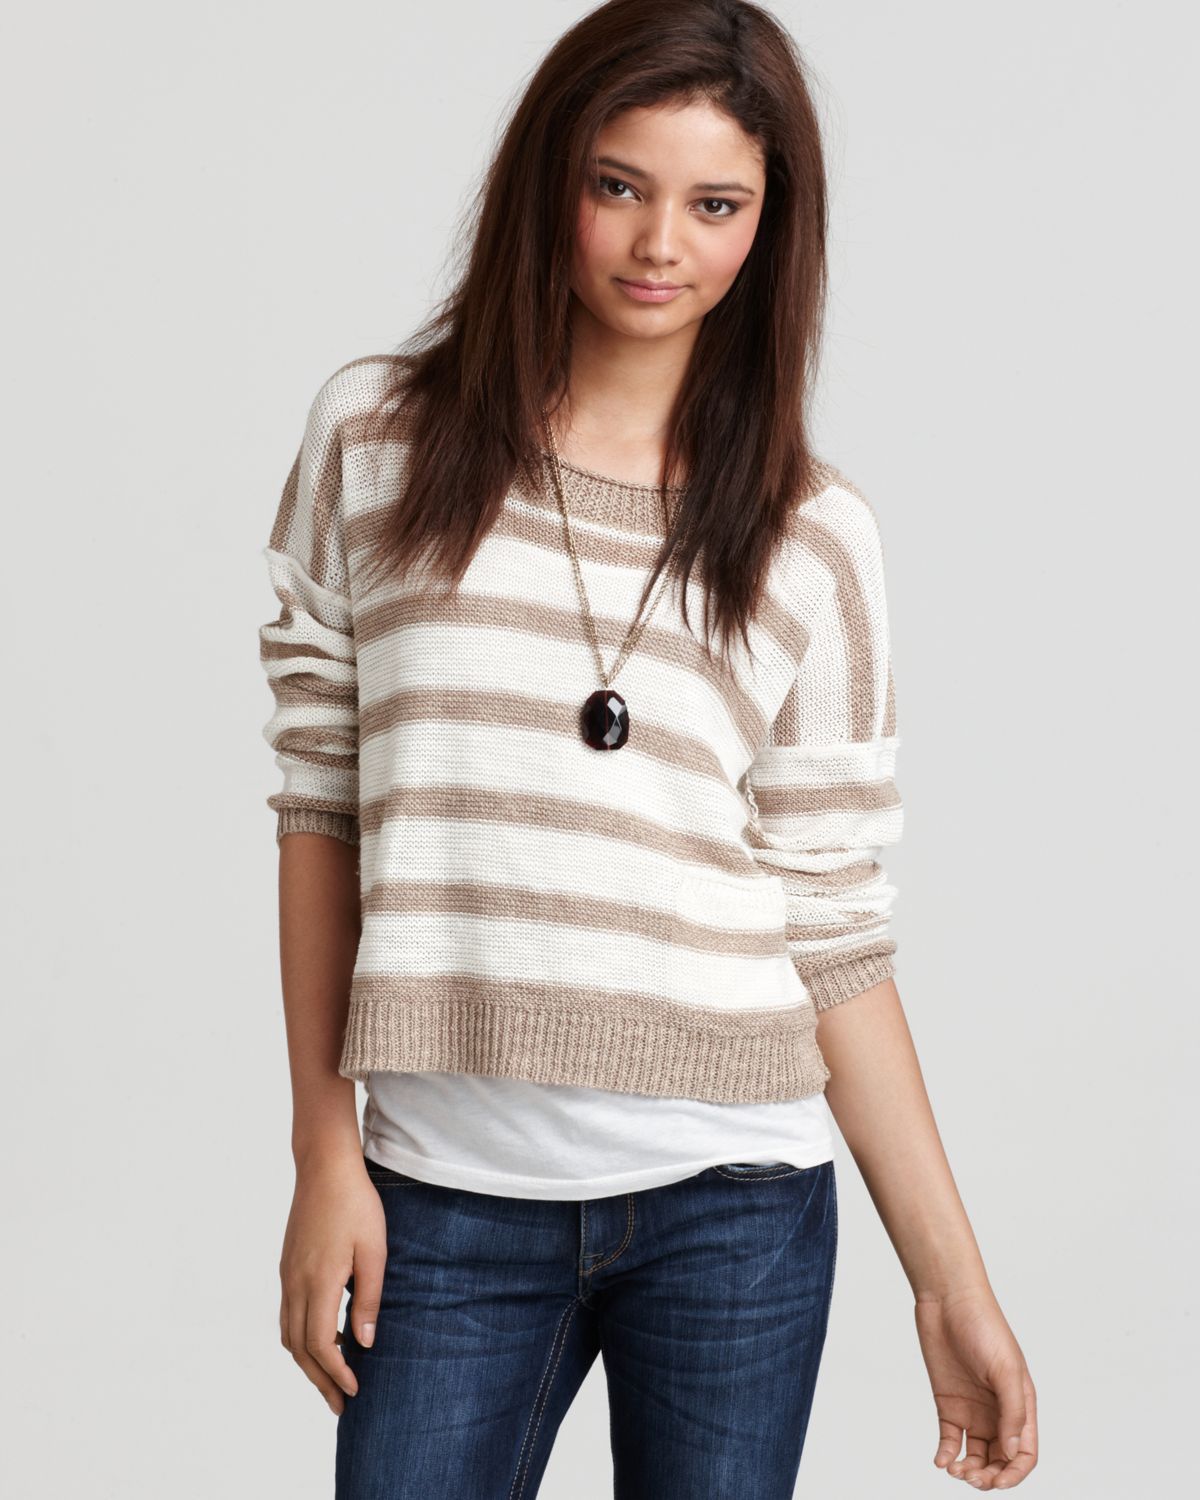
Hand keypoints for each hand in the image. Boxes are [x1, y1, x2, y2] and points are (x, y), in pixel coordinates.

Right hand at [279, 1152, 387, 1415]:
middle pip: (300, 1348)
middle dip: (319, 1380)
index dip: (336, 1373)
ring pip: (289, 1334)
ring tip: (332, 1378)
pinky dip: (302, 1337)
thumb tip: (364, 1343)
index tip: (355, 1391)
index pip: (321, 1344)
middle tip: (341, 1405)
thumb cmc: (356, 1204)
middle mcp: (295, 1284)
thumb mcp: (375, 1250)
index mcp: (319, 1282)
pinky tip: (325, 1338)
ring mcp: (287, 1275)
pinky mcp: (287, 1266)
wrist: (324, 1168)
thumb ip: (369, 1297)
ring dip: (308, 1362)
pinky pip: (288, 1315)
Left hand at [915, 1284, 1038, 1488]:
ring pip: (975, 1454)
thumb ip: (1012, 1412)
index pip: (1025, 1453)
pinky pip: (950, 1438)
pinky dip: (946, 1454)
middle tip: (971, 1478)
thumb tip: (1011, 1453)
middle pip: (1000, 1459)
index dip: (1015, 1473)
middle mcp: (998, 1411)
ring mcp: (972, 1408)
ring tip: (954, 1470)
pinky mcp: (948, 1403)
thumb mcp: (1004, 1368)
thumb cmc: (984, 1325)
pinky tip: (941, 1461)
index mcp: (1020, 1404)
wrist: (946, 1299)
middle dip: (989, 1477)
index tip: (997, 1483)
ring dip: (968, 1470)